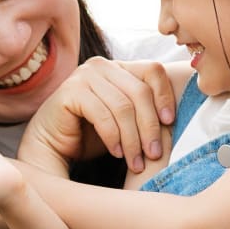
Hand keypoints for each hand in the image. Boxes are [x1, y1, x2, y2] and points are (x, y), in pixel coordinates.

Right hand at [18, 57, 175, 174]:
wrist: (52, 147)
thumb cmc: (91, 136)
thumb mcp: (126, 121)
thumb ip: (146, 112)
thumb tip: (177, 119)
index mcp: (119, 68)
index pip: (153, 71)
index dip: (165, 96)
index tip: (170, 123)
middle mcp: (102, 66)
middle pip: (140, 92)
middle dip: (150, 126)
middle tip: (154, 154)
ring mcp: (84, 76)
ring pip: (123, 106)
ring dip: (133, 138)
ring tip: (136, 162)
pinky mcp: (70, 92)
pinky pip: (102, 114)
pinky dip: (113, 137)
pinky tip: (116, 154)